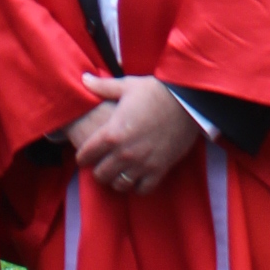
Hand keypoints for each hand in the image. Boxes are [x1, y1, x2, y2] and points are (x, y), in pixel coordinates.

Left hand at [68, 74, 199, 197]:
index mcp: (112, 133)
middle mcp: (124, 153)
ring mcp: (142, 164)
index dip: (82, 156)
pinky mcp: (159, 170)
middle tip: (101, 163)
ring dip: (116, 179)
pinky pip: (142, 190)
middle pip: (101, 175)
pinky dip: (137, 186)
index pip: (86, 154)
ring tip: (117, 171)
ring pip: (120, 185)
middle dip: (98, 169)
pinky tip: (136, 176)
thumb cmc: (155, 91)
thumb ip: (102, 87)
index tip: (84, 155)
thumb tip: (84, 79)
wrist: (187, 102)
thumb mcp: (127, 86)